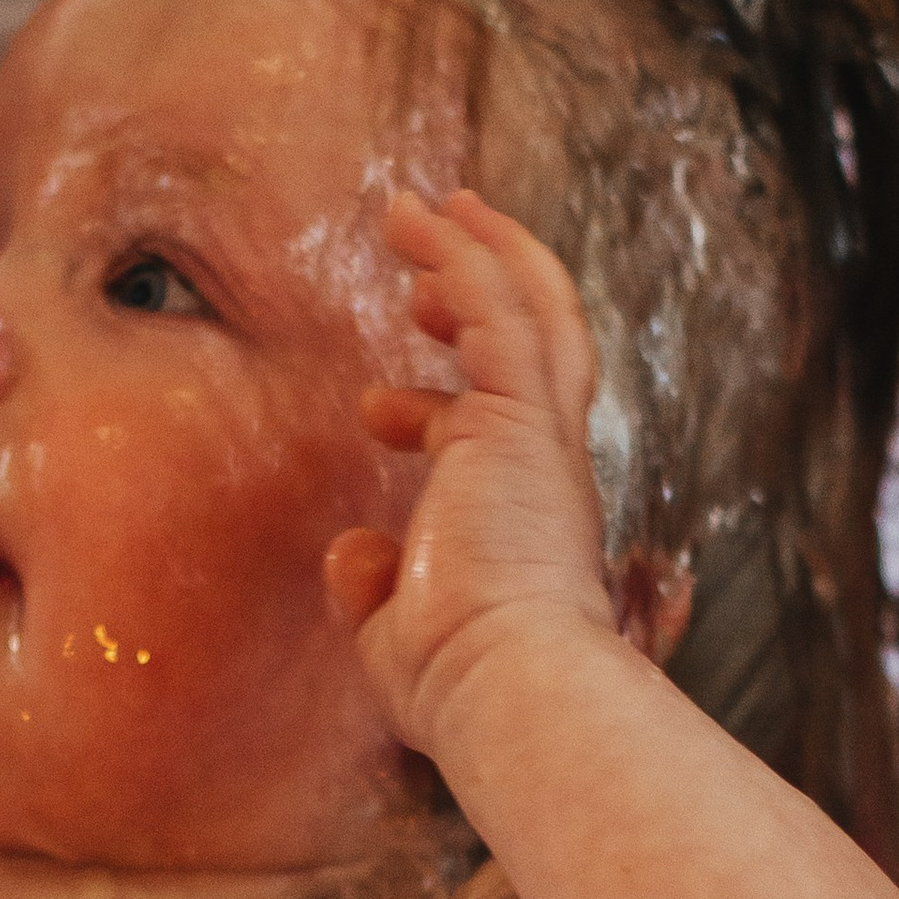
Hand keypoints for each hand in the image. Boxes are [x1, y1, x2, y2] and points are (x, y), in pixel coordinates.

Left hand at [328, 188, 612, 759]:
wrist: (509, 688)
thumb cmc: (463, 687)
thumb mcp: (400, 636)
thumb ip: (378, 592)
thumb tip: (353, 553)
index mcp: (525, 524)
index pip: (497, 438)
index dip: (435, 408)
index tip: (375, 408)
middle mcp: (545, 472)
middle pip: (538, 349)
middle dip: (486, 292)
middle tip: (431, 254)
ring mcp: (539, 439)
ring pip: (526, 311)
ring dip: (472, 254)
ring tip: (417, 210)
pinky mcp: (520, 416)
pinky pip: (496, 307)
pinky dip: (462, 255)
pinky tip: (420, 220)